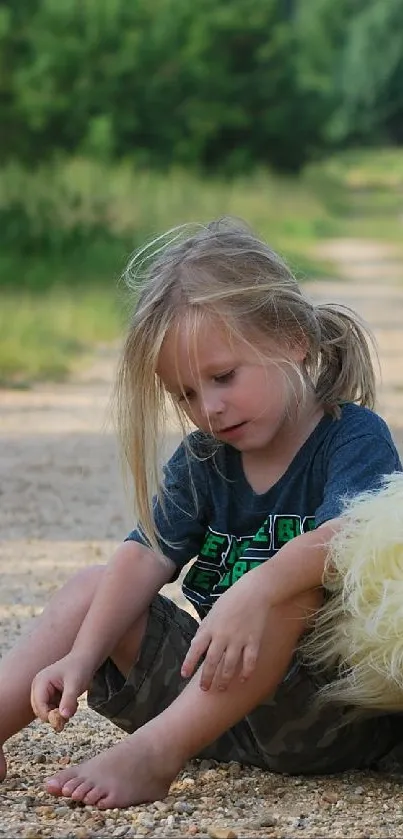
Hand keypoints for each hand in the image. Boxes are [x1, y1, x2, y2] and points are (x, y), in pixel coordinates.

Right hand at [30, 653, 93, 723]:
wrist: (85, 660)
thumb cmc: (79, 668)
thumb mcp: (75, 684)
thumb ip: (69, 700)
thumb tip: (64, 716)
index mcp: (40, 682)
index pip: (39, 706)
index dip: (49, 716)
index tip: (64, 720)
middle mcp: (38, 687)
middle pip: (40, 711)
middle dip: (55, 716)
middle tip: (71, 712)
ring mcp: (43, 691)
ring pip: (47, 712)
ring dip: (60, 713)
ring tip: (74, 704)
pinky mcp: (49, 695)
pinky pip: (52, 709)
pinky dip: (62, 710)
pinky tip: (72, 702)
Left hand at [181, 568, 268, 690]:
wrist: (254, 591)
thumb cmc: (231, 600)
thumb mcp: (213, 612)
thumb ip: (205, 629)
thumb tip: (196, 646)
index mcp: (210, 627)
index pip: (196, 648)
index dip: (189, 663)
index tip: (184, 675)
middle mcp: (222, 635)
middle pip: (212, 662)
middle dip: (207, 678)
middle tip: (205, 689)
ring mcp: (238, 639)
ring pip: (229, 666)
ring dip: (224, 680)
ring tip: (221, 688)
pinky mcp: (254, 641)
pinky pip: (249, 662)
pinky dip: (246, 673)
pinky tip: (242, 680)